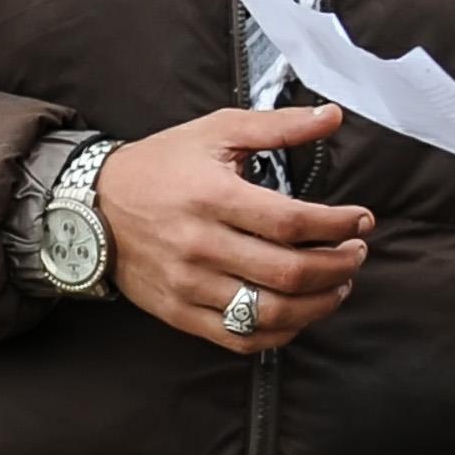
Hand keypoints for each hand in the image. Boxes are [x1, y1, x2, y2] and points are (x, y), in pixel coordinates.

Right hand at [94, 105, 372, 354]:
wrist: (92, 205)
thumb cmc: (161, 165)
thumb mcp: (215, 131)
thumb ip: (277, 126)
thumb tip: (333, 116)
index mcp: (212, 196)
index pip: (292, 222)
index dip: (339, 225)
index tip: (362, 220)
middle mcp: (200, 245)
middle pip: (289, 272)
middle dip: (339, 266)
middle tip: (358, 252)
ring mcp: (189, 285)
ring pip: (271, 312)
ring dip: (320, 303)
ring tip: (339, 284)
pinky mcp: (180, 313)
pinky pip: (241, 337)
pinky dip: (281, 331)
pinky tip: (300, 312)